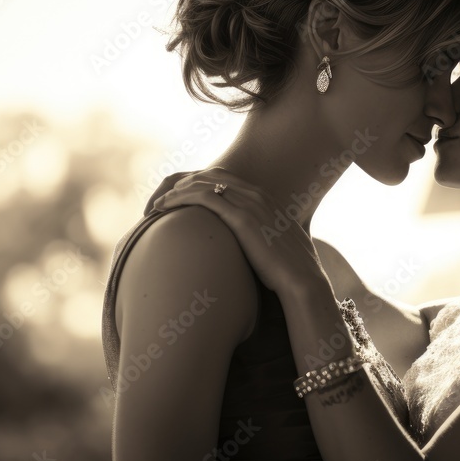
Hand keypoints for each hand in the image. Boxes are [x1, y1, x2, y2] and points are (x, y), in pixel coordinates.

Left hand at [153, 168, 331, 301]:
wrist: (303, 284)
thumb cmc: (289, 274)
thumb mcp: (275, 249)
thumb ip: (261, 240)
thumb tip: (250, 251)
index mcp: (267, 200)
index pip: (226, 180)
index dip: (200, 186)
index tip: (181, 198)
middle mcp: (259, 196)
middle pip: (212, 176)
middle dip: (184, 184)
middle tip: (162, 199)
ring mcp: (251, 204)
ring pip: (204, 184)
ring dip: (177, 190)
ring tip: (156, 203)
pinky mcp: (242, 217)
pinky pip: (204, 197)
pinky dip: (179, 198)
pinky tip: (162, 207)